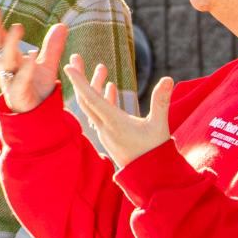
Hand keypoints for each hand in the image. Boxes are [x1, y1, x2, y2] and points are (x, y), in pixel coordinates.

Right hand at [0, 1, 68, 113]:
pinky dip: (25, 69)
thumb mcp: (46, 65)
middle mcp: (6, 69)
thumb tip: (61, 26)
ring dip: (10, 45)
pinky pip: (20, 81)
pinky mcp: (19, 95)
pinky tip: (30, 56)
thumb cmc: (36, 89)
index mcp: (9, 60)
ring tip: (18, 28)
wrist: (37, 116)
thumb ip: (52, 47)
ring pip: (5, 62)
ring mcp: (10, 82)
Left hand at [62, 57, 176, 168]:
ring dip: (94, 86)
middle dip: (80, 78)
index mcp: (113, 123)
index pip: (92, 99)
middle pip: (86, 99)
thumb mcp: (160, 125)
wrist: (149, 178)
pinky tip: (110, 87)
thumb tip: (168, 78)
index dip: (79, 81)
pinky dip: (103, 99)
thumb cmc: (155, 153)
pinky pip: (101, 114)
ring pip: (93, 106)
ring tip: (101, 68)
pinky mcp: (110, 136)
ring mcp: (105, 132)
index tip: (68, 66)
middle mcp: (104, 127)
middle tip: (74, 58)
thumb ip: (161, 101)